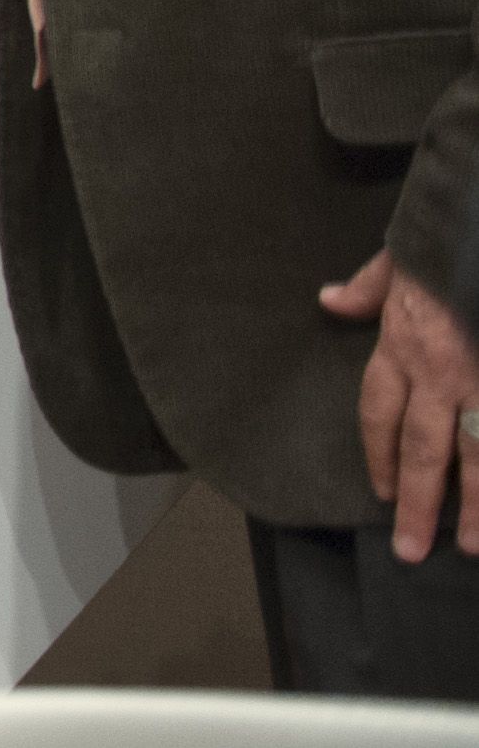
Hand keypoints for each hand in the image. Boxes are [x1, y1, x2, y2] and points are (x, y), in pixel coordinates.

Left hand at [320, 250, 478, 561]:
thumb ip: (368, 290)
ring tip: (472, 549)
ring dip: (476, 506)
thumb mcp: (398, 260)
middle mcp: (441, 372)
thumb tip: (330, 300)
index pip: (380, 414)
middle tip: (412, 551)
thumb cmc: (446, 244)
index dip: (380, 457)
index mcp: (403, 346)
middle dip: (419, 504)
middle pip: (425, 449)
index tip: (383, 493)